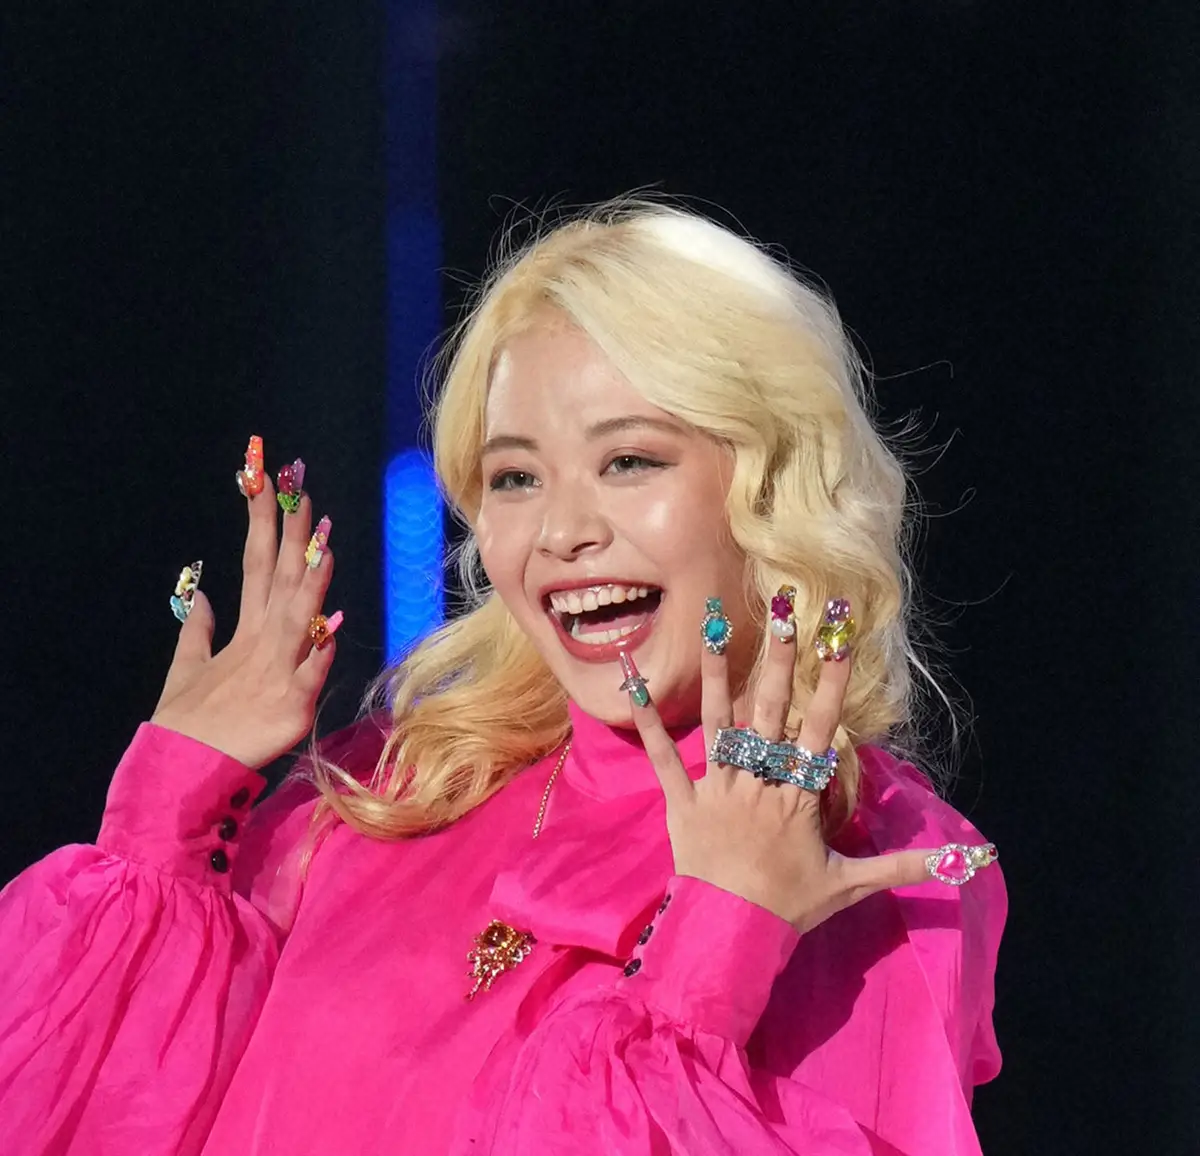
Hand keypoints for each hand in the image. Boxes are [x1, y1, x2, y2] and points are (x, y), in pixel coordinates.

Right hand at [152, 469, 336, 769]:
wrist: (179, 773)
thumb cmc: (186, 724)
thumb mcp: (185, 670)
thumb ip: (198, 630)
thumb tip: (200, 592)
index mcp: (243, 632)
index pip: (256, 564)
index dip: (264, 522)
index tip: (268, 483)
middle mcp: (262, 644)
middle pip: (279, 578)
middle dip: (290, 532)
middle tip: (300, 488)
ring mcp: (278, 673)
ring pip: (299, 615)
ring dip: (311, 576)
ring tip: (323, 537)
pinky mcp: (291, 707)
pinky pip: (310, 673)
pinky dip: (320, 648)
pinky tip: (332, 620)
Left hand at [628, 598, 969, 932]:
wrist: (731, 936)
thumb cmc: (789, 907)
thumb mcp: (849, 885)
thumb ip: (900, 865)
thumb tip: (959, 860)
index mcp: (796, 797)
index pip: (819, 730)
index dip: (830, 685)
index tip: (839, 643)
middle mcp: (757, 783)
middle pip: (770, 714)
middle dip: (779, 663)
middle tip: (783, 615)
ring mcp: (717, 788)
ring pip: (718, 723)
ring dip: (717, 675)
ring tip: (713, 626)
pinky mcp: (681, 800)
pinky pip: (663, 758)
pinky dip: (649, 724)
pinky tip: (635, 685)